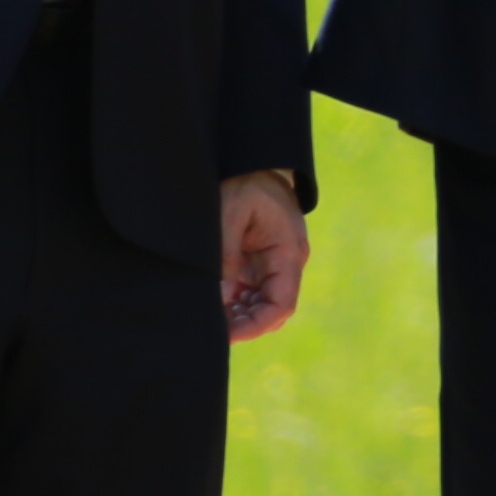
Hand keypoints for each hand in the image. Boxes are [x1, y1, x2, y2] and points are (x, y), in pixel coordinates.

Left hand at [219, 173, 310, 341]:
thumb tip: (221, 299)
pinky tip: (212, 305)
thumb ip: (226, 257)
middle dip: (243, 324)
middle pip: (270, 310)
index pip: (281, 305)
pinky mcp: (257, 261)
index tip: (226, 334)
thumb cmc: (243, 182)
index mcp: (288, 252)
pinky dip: (232, 303)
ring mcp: (271, 263)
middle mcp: (285, 263)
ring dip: (236, 315)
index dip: (255, 326)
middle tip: (209, 330)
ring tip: (207, 319)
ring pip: (259, 304)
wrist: (250, 161)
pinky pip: (249, 292)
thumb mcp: (229, 214)